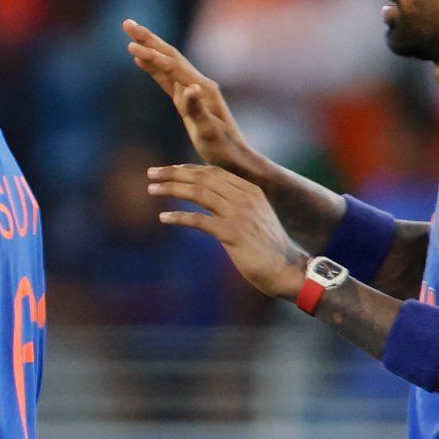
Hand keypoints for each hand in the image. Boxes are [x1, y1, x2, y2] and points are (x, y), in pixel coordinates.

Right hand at [122, 21, 265, 181]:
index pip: (172, 66)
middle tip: (127, 23)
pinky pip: (167, 78)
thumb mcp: (208, 132)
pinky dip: (153, 67)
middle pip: (169, 55)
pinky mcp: (188, 99)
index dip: (151, 55)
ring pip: (167, 63)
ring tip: (130, 36)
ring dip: (149, 48)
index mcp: (202, 89)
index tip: (130, 46)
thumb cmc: (222, 148)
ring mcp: (193, 90)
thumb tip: (188, 89)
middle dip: (148, 39)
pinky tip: (142, 61)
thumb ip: (197, 109)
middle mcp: (198, 84)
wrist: (236, 158)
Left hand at [148, 162, 311, 299]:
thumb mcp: (253, 218)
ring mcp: (240, 214)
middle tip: (150, 173)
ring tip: (150, 190)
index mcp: (251, 190)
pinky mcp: (233, 233)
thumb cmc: (267, 247)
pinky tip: (163, 217)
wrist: (287, 269)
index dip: (187, 168)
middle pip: (203, 177)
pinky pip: (199, 220)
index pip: (213, 171)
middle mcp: (246, 197)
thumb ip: (233, 205)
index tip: (167, 170)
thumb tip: (207, 200)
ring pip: (199, 192)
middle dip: (173, 173)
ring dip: (171, 189)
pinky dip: (178, 217)